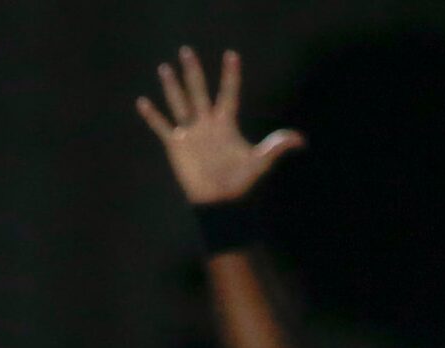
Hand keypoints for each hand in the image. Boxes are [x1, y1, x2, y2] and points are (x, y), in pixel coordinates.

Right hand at [135, 47, 301, 204]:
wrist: (219, 200)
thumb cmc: (240, 181)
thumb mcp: (261, 161)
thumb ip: (277, 146)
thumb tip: (301, 140)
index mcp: (226, 122)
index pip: (229, 93)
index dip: (231, 75)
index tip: (231, 55)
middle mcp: (206, 122)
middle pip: (198, 90)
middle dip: (193, 71)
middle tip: (186, 50)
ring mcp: (190, 132)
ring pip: (178, 102)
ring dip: (171, 86)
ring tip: (164, 68)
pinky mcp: (176, 145)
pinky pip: (162, 127)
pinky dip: (152, 116)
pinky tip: (142, 102)